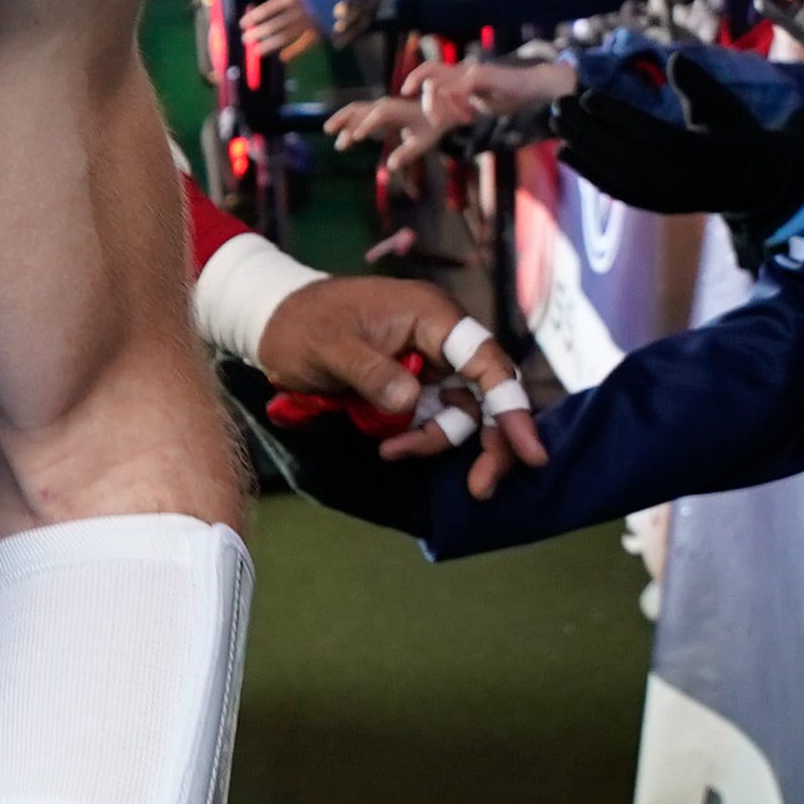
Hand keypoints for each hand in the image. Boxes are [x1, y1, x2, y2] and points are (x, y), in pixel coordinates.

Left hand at [240, 0, 320, 67]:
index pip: (270, 9)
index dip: (255, 16)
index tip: (242, 23)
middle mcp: (302, 11)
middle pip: (276, 25)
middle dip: (259, 33)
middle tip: (245, 40)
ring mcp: (312, 22)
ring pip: (288, 35)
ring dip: (271, 44)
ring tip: (257, 51)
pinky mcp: (322, 29)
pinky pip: (307, 43)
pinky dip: (296, 51)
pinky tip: (283, 58)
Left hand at [250, 272, 544, 494]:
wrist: (275, 323)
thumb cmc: (302, 324)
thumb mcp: (329, 347)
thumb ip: (371, 373)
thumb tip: (411, 403)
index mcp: (432, 316)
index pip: (486, 361)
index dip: (511, 405)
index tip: (528, 450)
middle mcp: (442, 338)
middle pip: (487, 393)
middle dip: (489, 441)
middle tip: (481, 487)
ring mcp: (431, 363)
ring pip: (462, 412)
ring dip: (439, 442)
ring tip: (394, 452)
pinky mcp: (416, 385)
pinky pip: (435, 419)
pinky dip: (420, 438)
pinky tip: (389, 448)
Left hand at [544, 77, 803, 230]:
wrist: (753, 182)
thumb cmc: (737, 133)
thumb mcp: (724, 105)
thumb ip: (698, 84)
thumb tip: (674, 59)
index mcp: (697, 152)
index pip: (646, 132)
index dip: (614, 115)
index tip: (587, 95)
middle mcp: (676, 179)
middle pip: (621, 152)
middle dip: (587, 128)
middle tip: (560, 104)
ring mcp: (662, 196)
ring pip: (613, 173)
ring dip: (581, 148)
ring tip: (557, 122)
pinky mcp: (653, 205)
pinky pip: (614, 190)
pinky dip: (588, 172)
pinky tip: (565, 153)